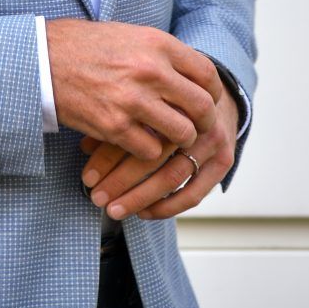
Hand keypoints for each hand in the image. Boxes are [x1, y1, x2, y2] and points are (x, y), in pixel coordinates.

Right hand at [45, 19, 222, 160]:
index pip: (206, 73)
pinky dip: (149, 151)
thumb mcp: (129, 35)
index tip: (206, 100)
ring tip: (168, 137)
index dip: (212, 92)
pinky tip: (140, 142)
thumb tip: (191, 74)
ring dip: (178, 140)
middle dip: (203, 121)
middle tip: (195, 127)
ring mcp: (133, 100)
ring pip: (181, 133)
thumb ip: (161, 53)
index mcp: (157, 43)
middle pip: (201, 106)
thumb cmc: (84, 45)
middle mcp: (150, 70)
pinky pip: (152, 150)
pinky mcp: (115, 126)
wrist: (43, 59)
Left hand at [79, 83, 238, 219]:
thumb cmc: (171, 98)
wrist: (215, 96)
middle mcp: (193, 116)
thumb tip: (84, 146)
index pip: (135, 131)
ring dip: (140, 197)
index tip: (87, 176)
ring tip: (114, 210)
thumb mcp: (145, 98)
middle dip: (120, 181)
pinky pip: (194, 192)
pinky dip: (167, 206)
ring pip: (172, 176)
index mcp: (170, 96)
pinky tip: (144, 212)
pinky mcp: (224, 160)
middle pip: (153, 154)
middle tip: (96, 197)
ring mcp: (211, 139)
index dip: (107, 156)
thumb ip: (119, 120)